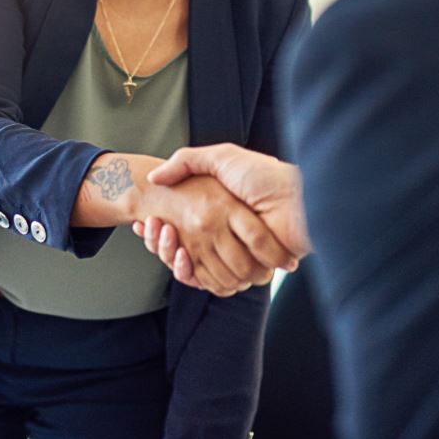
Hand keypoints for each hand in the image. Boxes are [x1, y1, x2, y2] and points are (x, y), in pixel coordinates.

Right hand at [133, 144, 309, 287]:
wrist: (294, 199)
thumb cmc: (262, 175)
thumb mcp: (221, 158)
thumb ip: (187, 161)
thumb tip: (154, 178)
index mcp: (218, 213)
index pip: (179, 227)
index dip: (159, 227)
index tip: (144, 221)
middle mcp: (224, 235)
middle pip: (180, 246)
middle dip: (159, 240)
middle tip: (145, 227)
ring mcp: (233, 254)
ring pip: (189, 264)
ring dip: (168, 252)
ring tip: (158, 235)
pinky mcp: (241, 271)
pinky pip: (206, 279)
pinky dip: (187, 272)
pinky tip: (176, 254)